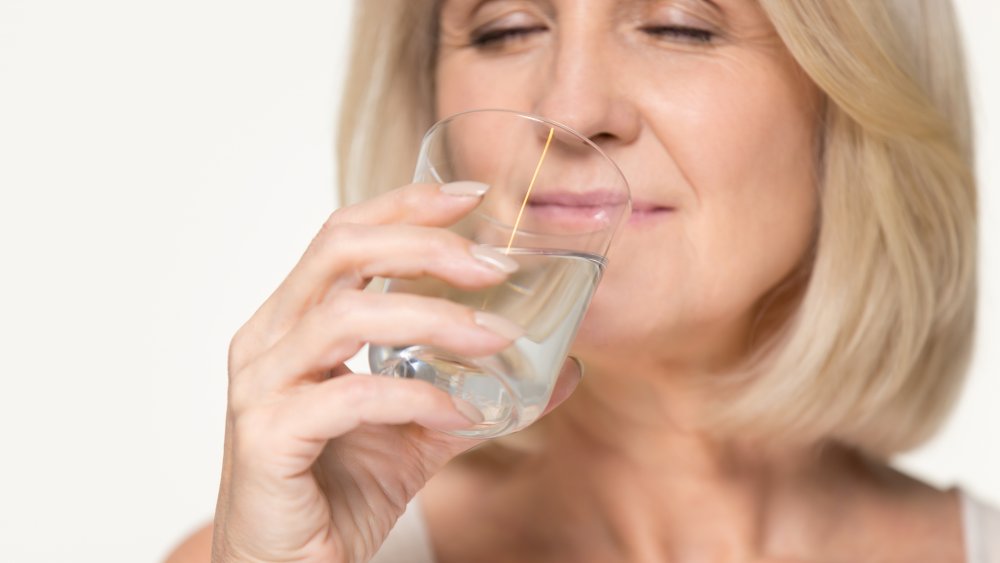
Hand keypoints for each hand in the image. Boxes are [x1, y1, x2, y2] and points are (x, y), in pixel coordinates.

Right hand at [212, 182, 581, 562]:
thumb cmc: (340, 491)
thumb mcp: (418, 431)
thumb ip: (475, 391)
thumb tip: (558, 369)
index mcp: (294, 322)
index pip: (344, 234)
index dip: (407, 204)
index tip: (473, 196)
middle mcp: (268, 340)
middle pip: (340, 250)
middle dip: (426, 246)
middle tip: (497, 263)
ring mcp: (260, 386)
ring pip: (346, 316)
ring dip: (433, 319)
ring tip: (497, 340)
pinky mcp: (267, 438)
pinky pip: (350, 396)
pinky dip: (415, 398)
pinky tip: (460, 415)